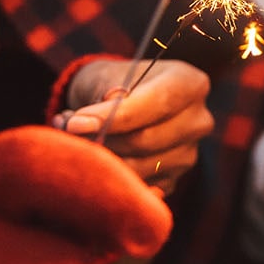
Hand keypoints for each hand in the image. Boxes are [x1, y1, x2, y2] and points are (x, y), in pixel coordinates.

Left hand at [55, 59, 212, 192]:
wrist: (119, 102)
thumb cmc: (112, 82)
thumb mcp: (106, 77)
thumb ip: (102, 97)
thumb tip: (86, 125)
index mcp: (190, 84)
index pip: (157, 103)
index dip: (115, 116)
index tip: (75, 123)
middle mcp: (198, 120)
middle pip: (146, 140)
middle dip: (101, 138)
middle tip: (66, 128)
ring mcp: (188, 153)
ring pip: (138, 167)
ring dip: (99, 157)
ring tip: (74, 138)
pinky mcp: (173, 179)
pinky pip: (137, 186)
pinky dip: (109, 175)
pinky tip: (94, 156)